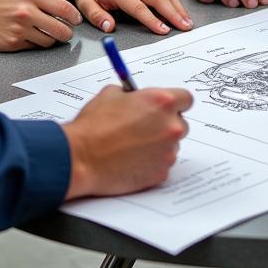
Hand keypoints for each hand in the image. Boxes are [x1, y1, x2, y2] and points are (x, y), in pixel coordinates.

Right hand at [0, 0, 80, 51]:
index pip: (63, 6)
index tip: (76, 19)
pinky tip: (29, 37)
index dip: (74, 16)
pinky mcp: (13, 43)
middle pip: (61, 28)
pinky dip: (35, 44)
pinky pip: (34, 47)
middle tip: (65, 32)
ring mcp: (20, 28)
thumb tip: (60, 11)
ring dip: (51, 40)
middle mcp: (26, 10)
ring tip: (46, 34)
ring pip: (49, 40)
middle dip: (66, 32)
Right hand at [62, 85, 193, 198]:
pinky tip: (132, 160)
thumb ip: (132, 94)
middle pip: (181, 124)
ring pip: (171, 146)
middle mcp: (170, 126)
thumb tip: (137, 97)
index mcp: (162, 102)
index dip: (175, 103)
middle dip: (166, 125)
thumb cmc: (94, 127)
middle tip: (145, 128)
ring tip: (133, 146)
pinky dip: (151, 163)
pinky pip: (162, 165)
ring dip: (158, 145)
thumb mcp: (111, 94)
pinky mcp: (161, 173)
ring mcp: (167, 152)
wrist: (81, 157)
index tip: (167, 107)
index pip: (186, 99)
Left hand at [70, 0, 192, 35]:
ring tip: (187, 22)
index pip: (139, 7)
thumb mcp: (85, 5)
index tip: (164, 31)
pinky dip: (174, 3)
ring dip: (177, 8)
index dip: (152, 20)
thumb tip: (109, 27)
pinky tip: (181, 13)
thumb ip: (97, 17)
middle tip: (185, 27)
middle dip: (173, 14)